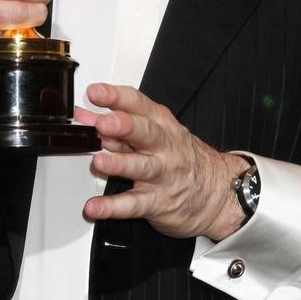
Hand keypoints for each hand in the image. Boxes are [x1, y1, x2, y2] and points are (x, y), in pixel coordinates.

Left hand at [74, 84, 246, 240]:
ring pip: (141, 167)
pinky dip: (113, 207)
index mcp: (161, 124)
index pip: (138, 104)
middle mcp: (163, 147)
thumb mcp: (153, 133)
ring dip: (118, 164)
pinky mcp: (159, 202)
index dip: (116, 97)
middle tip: (103, 124)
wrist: (217, 192)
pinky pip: (134, 205)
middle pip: (145, 132)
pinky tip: (95, 207)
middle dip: (124, 126)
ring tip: (99, 163)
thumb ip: (115, 124)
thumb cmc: (179, 157)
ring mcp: (162, 175)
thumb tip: (83, 115)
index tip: (95, 93)